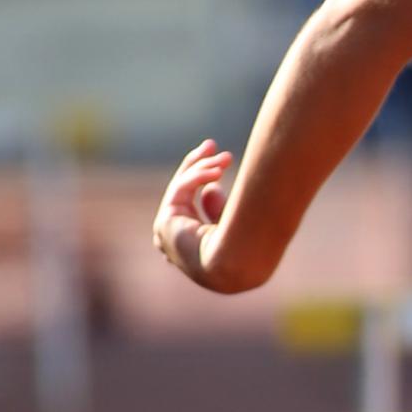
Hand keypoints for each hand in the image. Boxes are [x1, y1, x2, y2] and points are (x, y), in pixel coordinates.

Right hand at [153, 139, 234, 287]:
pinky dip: (199, 176)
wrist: (237, 266)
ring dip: (202, 168)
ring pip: (181, 189)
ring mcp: (168, 234)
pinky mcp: (165, 223)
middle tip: (212, 145)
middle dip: (198, 166)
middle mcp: (177, 241)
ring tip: (226, 157)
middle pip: (182, 194)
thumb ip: (219, 205)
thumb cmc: (246, 249)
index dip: (204, 180)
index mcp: (195, 244)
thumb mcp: (234, 221)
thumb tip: (212, 188)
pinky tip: (219, 170)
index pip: (193, 205)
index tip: (222, 161)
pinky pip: (181, 190)